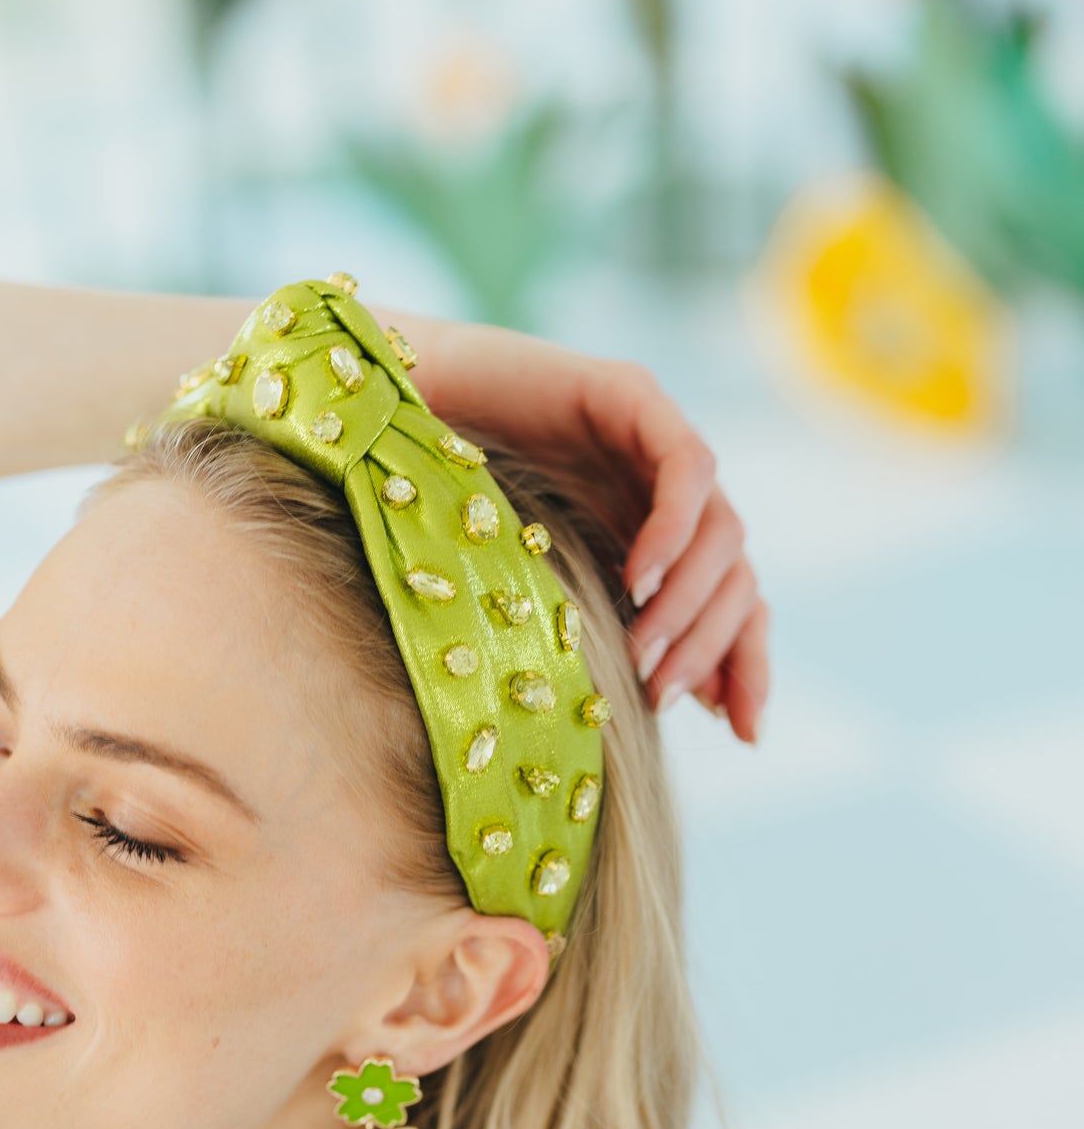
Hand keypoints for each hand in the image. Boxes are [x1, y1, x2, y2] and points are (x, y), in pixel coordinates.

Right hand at [405, 317, 769, 743]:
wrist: (384, 413)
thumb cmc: (434, 511)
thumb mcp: (532, 594)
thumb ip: (593, 633)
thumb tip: (663, 706)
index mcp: (653, 538)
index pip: (734, 603)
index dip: (745, 665)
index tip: (743, 733)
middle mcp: (666, 490)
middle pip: (737, 578)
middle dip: (711, 648)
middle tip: (661, 699)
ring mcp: (655, 439)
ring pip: (724, 534)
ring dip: (690, 605)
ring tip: (641, 655)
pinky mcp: (631, 395)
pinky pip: (687, 469)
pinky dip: (671, 533)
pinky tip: (637, 583)